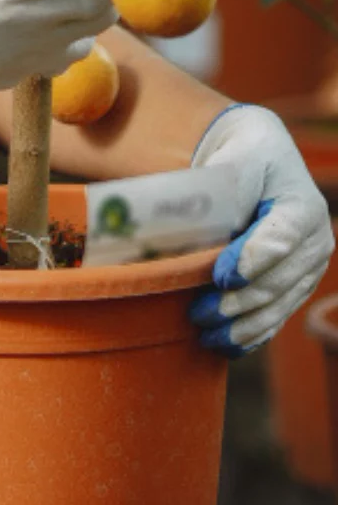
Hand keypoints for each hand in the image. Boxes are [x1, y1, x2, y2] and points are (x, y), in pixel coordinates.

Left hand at [189, 104, 334, 354]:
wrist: (260, 159)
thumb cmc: (243, 158)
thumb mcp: (235, 161)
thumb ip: (222, 190)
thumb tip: (189, 225)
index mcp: (303, 207)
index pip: (281, 239)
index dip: (252, 261)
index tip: (222, 277)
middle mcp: (315, 241)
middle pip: (278, 280)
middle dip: (238, 301)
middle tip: (198, 313)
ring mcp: (309, 267)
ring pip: (278, 305)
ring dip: (242, 324)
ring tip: (205, 334)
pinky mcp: (296, 284)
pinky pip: (278, 314)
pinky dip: (252, 332)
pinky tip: (226, 346)